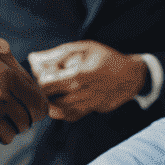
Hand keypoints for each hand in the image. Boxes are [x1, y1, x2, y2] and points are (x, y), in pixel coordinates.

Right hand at [0, 32, 45, 154]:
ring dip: (0, 134)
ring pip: (8, 136)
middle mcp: (3, 96)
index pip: (39, 103)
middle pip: (24, 123)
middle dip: (17, 123)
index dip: (37, 111)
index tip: (31, 113)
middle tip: (8, 121)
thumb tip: (5, 48)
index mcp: (9, 76)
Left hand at [28, 40, 146, 121]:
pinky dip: (63, 112)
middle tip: (43, 85)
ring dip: (51, 103)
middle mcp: (85, 92)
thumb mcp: (84, 48)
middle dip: (43, 93)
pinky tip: (61, 102)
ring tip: (50, 93)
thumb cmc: (106, 58)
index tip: (41, 75)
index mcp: (81, 74)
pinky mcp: (93, 111)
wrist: (131, 76)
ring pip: (61, 111)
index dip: (40, 81)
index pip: (49, 84)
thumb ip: (58, 53)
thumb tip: (33, 58)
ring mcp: (89, 104)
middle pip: (52, 100)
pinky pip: (72, 116)